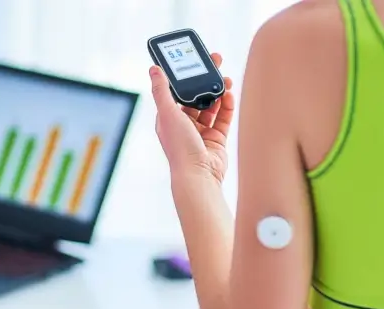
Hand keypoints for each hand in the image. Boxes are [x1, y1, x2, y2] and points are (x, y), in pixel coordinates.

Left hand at [150, 53, 235, 182]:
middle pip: (196, 96)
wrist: (199, 175)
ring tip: (226, 79)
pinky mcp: (216, 139)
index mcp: (168, 118)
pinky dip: (227, 106)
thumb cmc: (179, 147)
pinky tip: (230, 95)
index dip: (187, 74)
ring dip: (218, 92)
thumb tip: (153, 68)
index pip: (178, 90)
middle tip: (217, 61)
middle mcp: (184, 124)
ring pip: (211, 106)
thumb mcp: (168, 114)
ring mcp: (201, 132)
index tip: (196, 58)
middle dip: (206, 79)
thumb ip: (162, 91)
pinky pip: (223, 118)